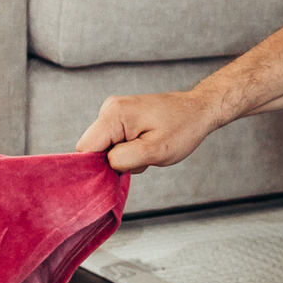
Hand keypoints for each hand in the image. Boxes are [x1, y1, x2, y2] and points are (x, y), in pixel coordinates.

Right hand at [75, 89, 227, 172]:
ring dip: (123, 157)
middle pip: (93, 149)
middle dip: (113, 162)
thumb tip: (102, 166)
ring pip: (104, 148)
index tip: (118, 173)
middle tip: (141, 160)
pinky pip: (113, 142)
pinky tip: (145, 146)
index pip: (85, 148)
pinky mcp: (120, 118)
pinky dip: (127, 150)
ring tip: (146, 150)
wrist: (198, 110)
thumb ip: (123, 160)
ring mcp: (113, 112)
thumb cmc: (182, 128)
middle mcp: (109, 109)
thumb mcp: (155, 151)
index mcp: (114, 114)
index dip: (95, 167)